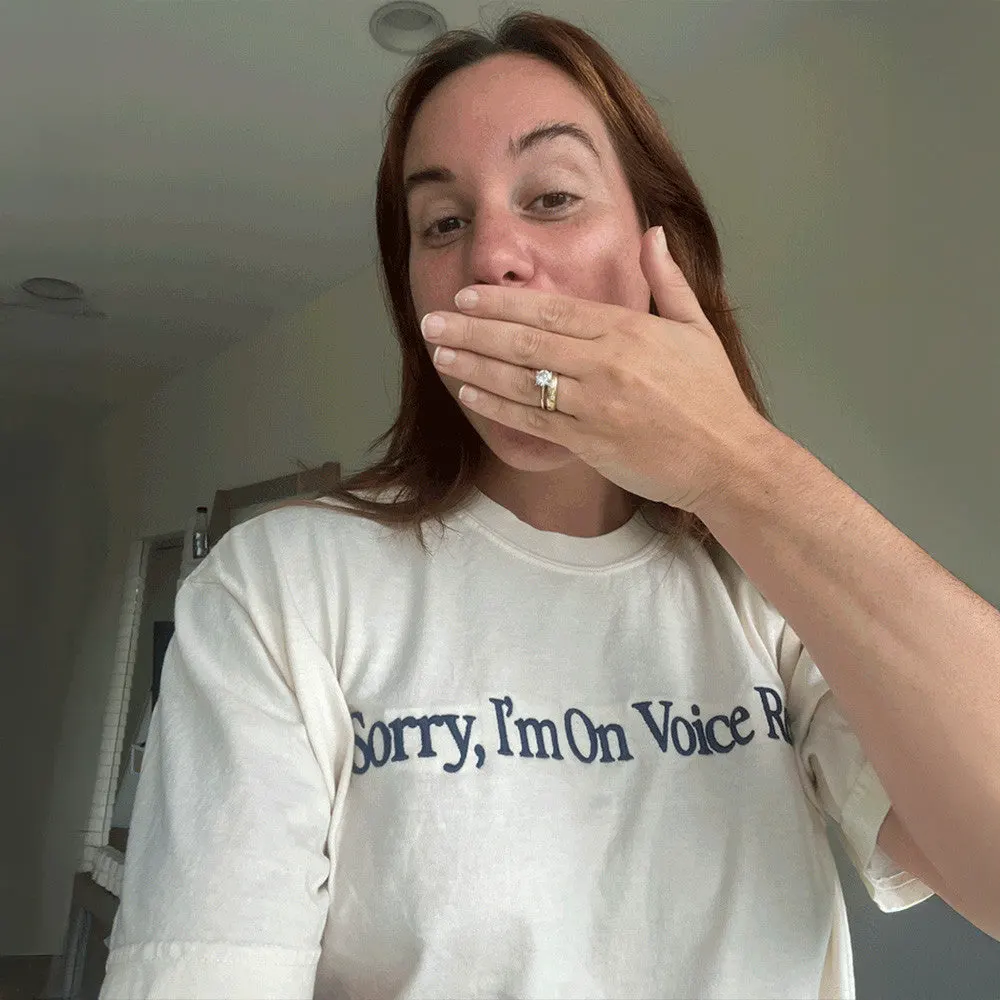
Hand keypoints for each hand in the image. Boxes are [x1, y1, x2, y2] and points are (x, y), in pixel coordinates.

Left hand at [421, 225, 767, 515]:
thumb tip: (651, 233)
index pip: (551, 309)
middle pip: (524, 340)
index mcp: (626, 329)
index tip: (466, 296)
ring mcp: (593, 404)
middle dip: (471, 330)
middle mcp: (604, 363)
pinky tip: (469, 393)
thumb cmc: (712, 394)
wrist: (727, 458)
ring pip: (520, 379)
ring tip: (438, 355)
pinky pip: (532, 420)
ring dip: (474, 366)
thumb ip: (667, 280)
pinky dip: (496, 405)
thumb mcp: (696, 327)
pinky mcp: (588, 442)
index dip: (502, 302)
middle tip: (431, 322)